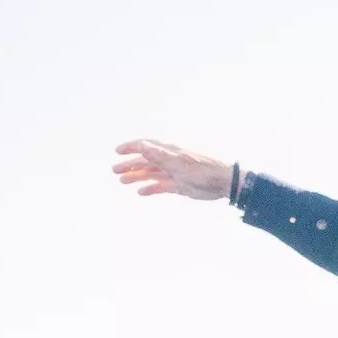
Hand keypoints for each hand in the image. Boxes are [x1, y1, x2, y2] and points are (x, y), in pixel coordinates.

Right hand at [113, 140, 231, 199]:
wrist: (222, 182)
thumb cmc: (201, 169)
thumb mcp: (176, 162)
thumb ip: (157, 154)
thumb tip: (140, 145)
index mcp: (168, 151)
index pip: (145, 146)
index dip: (131, 147)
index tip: (117, 151)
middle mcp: (169, 161)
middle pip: (145, 161)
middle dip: (130, 165)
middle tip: (115, 170)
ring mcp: (174, 173)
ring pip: (151, 174)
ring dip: (137, 177)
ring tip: (123, 181)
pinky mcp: (179, 186)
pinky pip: (161, 186)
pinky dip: (151, 188)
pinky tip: (141, 192)